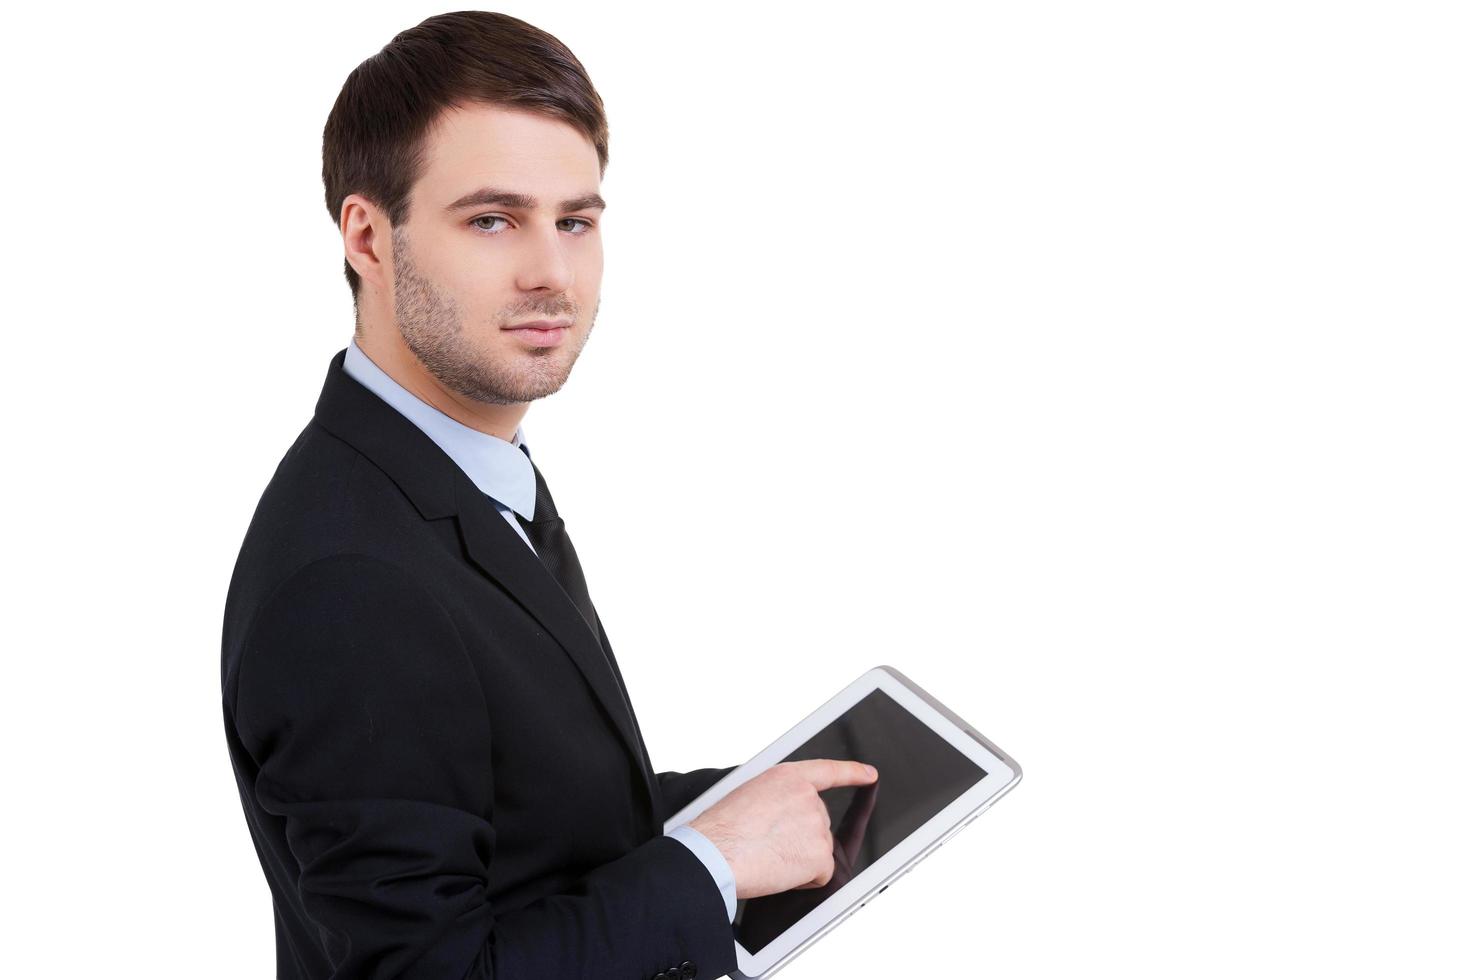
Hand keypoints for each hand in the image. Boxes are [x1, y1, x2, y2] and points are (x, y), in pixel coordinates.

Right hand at [688, 759, 877, 899]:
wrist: (714, 852)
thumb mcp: (748, 793)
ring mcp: (817, 825)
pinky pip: (821, 873)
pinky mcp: (820, 854)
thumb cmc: (720, 828)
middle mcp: (808, 797)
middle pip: (818, 822)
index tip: (869, 774)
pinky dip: (803, 879)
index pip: (828, 771)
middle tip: (767, 844)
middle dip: (799, 837)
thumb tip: (783, 816)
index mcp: (788, 776)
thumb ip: (776, 798)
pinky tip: (779, 871)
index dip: (851, 773)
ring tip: (767, 856)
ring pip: (817, 849)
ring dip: (798, 859)